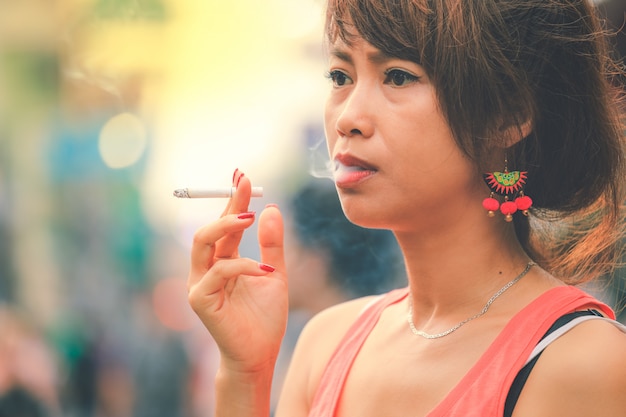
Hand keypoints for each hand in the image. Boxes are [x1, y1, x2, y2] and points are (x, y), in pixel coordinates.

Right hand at [187, 171, 287, 371]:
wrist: (260, 354)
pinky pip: (218, 272)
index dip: (234, 199)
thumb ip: (272, 245)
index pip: (226, 225)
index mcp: (224, 260)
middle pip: (209, 227)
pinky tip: (265, 272)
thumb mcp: (275, 274)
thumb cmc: (265, 317)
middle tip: (245, 184)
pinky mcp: (200, 299)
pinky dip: (242, 266)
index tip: (244, 175)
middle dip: (226, 204)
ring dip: (226, 225)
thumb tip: (271, 208)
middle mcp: (208, 268)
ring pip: (202, 242)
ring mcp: (200, 282)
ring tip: (250, 218)